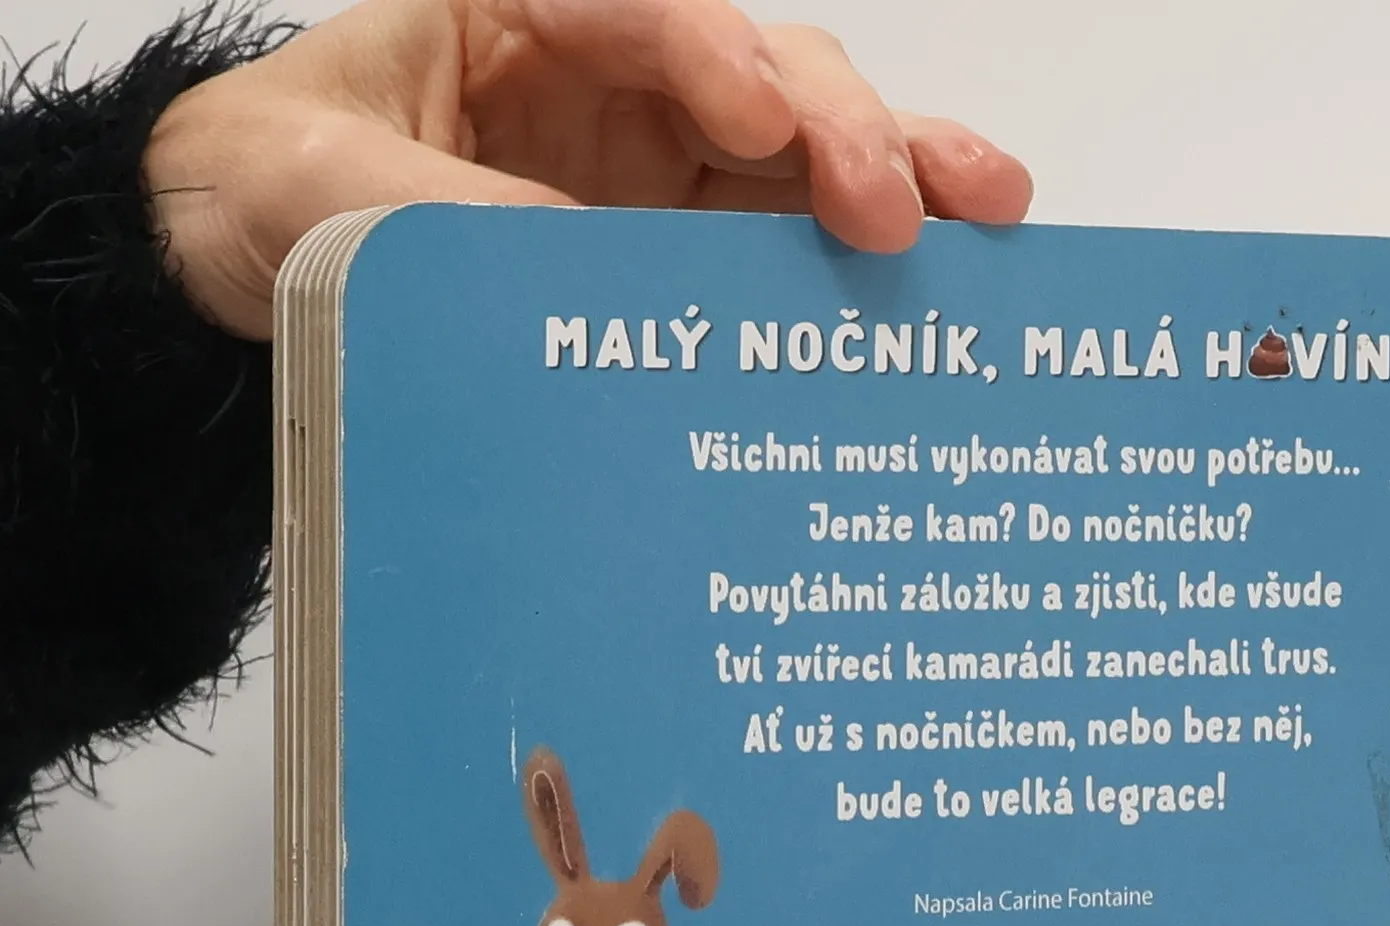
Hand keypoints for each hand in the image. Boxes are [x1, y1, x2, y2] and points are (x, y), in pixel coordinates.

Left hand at [145, 0, 1033, 338]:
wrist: (253, 271)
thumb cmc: (281, 193)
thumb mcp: (344, 194)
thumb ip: (463, 224)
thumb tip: (598, 283)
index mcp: (522, 20)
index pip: (642, 12)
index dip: (717, 53)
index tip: (758, 116)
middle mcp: (613, 81)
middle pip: (760, 74)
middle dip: (840, 125)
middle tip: (900, 201)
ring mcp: (660, 167)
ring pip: (801, 151)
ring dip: (896, 173)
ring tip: (984, 209)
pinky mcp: (682, 247)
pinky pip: (784, 238)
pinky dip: (858, 253)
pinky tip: (940, 264)